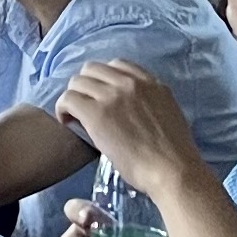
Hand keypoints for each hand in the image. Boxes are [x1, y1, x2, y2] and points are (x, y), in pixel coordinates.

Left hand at [53, 59, 204, 198]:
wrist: (173, 171)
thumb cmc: (174, 155)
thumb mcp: (167, 114)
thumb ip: (149, 103)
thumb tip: (132, 109)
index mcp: (151, 83)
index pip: (117, 65)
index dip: (103, 79)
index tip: (100, 94)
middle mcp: (130, 83)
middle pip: (92, 69)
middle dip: (85, 85)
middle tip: (84, 105)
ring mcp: (112, 96)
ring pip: (77, 82)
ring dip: (74, 97)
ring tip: (74, 115)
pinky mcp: (96, 113)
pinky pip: (68, 99)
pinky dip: (63, 108)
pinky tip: (67, 121)